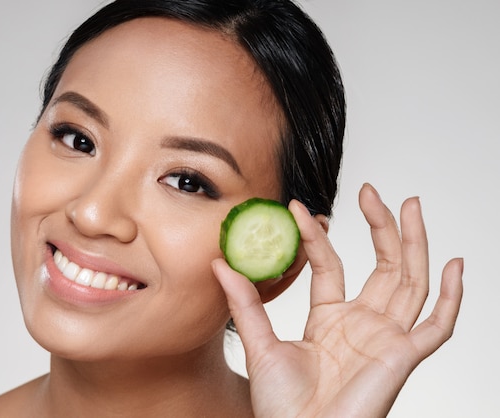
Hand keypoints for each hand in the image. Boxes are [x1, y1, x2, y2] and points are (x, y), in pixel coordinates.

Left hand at [212, 184, 462, 417]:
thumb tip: (220, 261)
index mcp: (329, 318)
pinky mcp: (403, 356)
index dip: (318, 236)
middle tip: (371, 190)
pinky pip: (438, 325)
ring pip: (410, 281)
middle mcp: (362, 323)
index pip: (331, 264)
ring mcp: (385, 337)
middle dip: (380, 227)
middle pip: (381, 265)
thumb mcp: (259, 343)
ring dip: (414, 243)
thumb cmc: (282, 405)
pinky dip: (452, 297)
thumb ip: (245, 302)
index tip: (299, 207)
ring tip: (411, 204)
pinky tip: (455, 263)